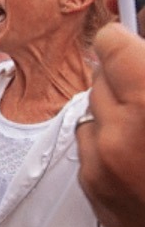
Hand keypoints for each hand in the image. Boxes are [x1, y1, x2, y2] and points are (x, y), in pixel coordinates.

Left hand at [76, 22, 144, 226]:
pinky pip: (88, 140)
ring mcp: (101, 163)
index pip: (111, 44)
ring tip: (143, 130)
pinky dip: (105, 140)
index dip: (122, 40)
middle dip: (122, 78)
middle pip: (100, 76)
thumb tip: (135, 41)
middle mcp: (120, 133)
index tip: (125, 41)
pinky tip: (134, 156)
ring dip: (113, 110)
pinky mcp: (91, 186)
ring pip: (91, 108)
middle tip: (144, 93)